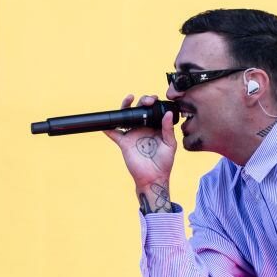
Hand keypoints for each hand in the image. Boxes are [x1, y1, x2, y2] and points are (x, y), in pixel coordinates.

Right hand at [104, 94, 176, 212]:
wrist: (154, 178)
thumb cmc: (164, 163)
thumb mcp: (170, 145)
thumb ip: (168, 129)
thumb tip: (168, 114)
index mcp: (155, 127)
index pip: (152, 111)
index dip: (153, 103)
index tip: (155, 99)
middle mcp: (143, 129)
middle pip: (139, 110)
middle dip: (142, 101)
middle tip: (147, 101)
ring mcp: (133, 135)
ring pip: (126, 117)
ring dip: (125, 106)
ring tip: (129, 99)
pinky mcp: (124, 143)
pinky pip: (114, 134)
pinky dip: (108, 128)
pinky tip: (106, 123)